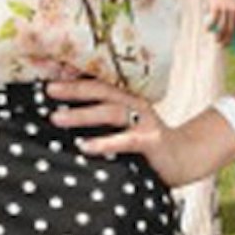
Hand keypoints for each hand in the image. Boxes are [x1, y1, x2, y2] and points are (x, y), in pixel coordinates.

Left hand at [47, 75, 226, 188]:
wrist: (187, 158)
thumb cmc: (148, 146)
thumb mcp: (124, 129)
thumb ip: (101, 124)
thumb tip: (63, 121)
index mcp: (125, 100)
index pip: (96, 84)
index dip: (72, 78)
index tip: (46, 75)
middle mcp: (135, 105)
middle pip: (101, 91)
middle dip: (73, 90)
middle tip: (47, 90)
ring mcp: (144, 121)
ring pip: (110, 111)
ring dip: (82, 114)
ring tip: (57, 118)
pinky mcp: (152, 141)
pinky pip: (126, 140)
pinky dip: (104, 143)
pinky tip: (85, 147)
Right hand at [202, 0, 234, 45]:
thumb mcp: (234, 5)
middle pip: (231, 31)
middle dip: (227, 42)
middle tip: (223, 46)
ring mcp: (225, 9)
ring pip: (222, 28)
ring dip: (218, 37)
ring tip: (216, 41)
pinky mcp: (216, 7)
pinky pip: (213, 21)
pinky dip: (209, 28)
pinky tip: (207, 30)